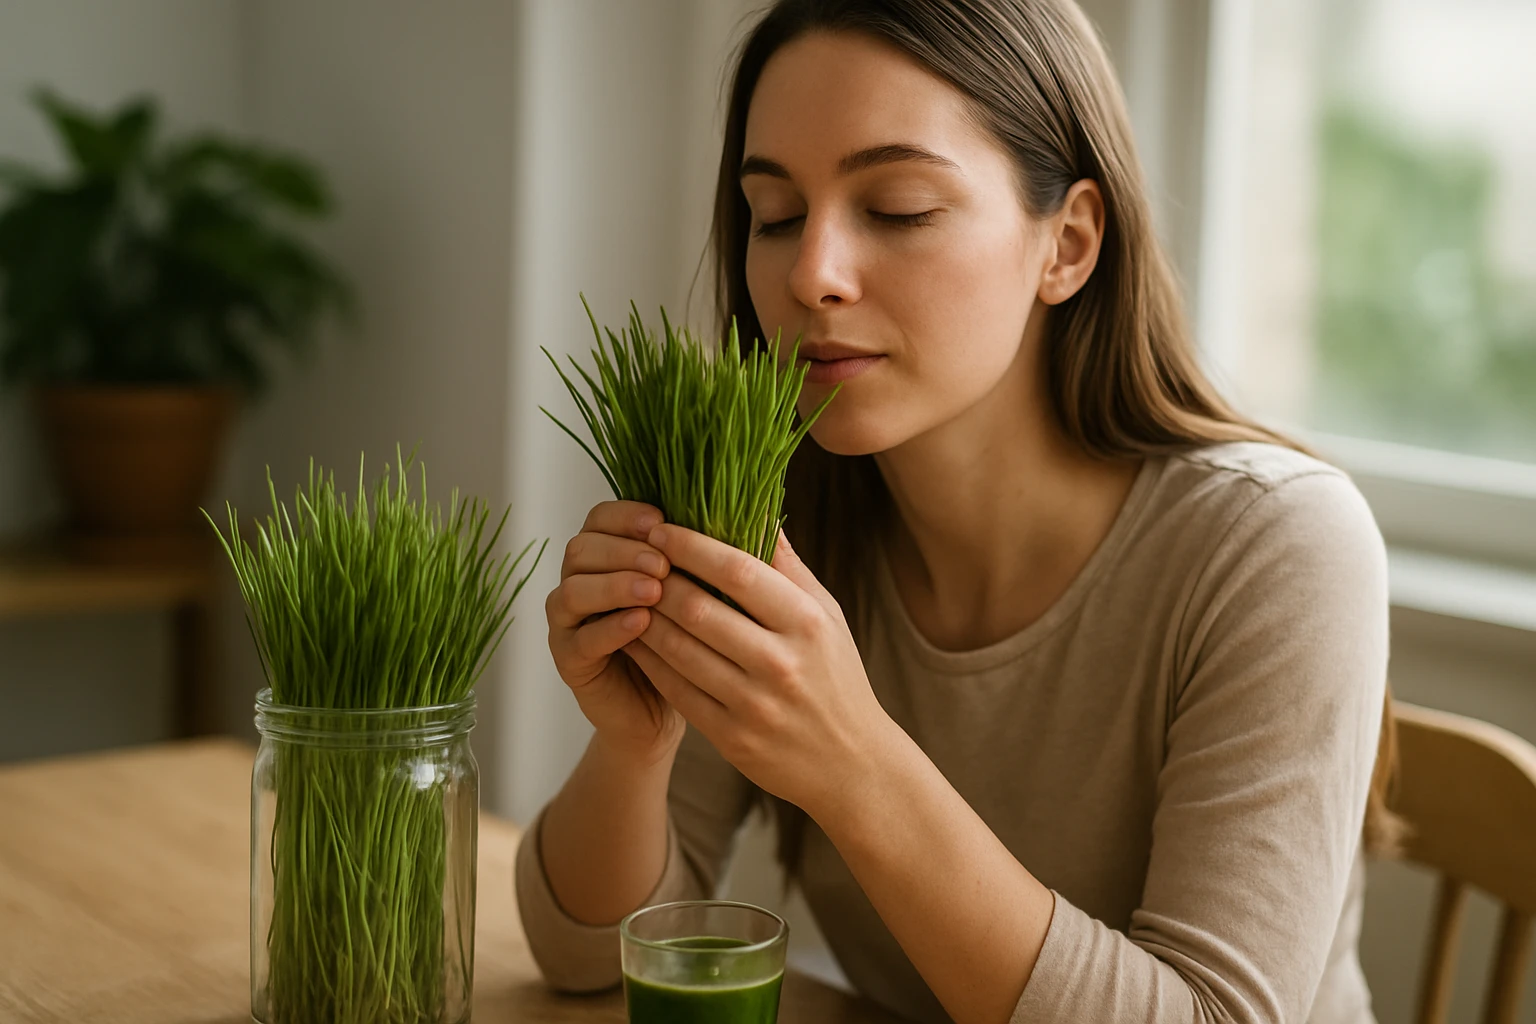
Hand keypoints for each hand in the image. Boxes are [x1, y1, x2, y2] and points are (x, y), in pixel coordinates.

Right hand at [545, 500, 683, 764]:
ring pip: (573, 590)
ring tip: (654, 591)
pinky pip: (580, 638)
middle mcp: (580, 580)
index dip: (626, 515)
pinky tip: (642, 624)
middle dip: (623, 550)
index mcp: (606, 553)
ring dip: (614, 586)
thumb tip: (750, 511)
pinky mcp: (570, 660)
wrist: (679, 702)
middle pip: (581, 548)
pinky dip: (610, 627)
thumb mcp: (703, 587)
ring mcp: (569, 622)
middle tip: (663, 562)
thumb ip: (708, 551)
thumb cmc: (694, 635)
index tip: (662, 521)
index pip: (600, 517)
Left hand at [623, 526, 896, 816]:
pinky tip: (634, 637)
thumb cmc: (836, 678)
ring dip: (645, 617)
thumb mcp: (827, 616)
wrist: (852, 763)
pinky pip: (676, 689)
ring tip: (627, 593)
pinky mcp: (732, 737)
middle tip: (634, 558)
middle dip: (658, 579)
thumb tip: (758, 506)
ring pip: (679, 649)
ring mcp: (754, 703)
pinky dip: (649, 660)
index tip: (660, 528)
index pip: (737, 571)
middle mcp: (780, 662)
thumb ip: (788, 566)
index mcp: (805, 623)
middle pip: (699, 609)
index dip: (691, 546)